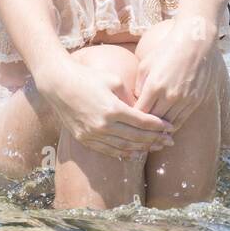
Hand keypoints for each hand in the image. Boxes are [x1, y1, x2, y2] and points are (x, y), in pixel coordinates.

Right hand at [36, 59, 173, 160]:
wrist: (59, 84)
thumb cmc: (88, 77)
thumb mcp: (113, 80)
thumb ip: (130, 97)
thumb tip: (144, 110)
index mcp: (113, 109)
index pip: (142, 122)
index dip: (158, 126)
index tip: (170, 127)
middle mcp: (103, 125)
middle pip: (136, 137)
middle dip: (155, 139)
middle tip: (169, 141)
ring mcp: (92, 134)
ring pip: (124, 147)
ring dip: (142, 148)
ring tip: (156, 147)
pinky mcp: (84, 139)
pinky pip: (108, 150)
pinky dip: (123, 153)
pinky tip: (135, 153)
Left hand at [132, 17, 218, 132]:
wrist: (196, 41)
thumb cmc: (167, 50)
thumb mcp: (146, 64)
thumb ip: (139, 86)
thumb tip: (137, 102)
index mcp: (154, 86)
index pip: (139, 113)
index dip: (132, 119)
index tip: (127, 122)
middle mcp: (170, 95)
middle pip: (153, 122)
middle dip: (144, 128)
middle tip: (136, 132)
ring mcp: (185, 99)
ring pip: (168, 125)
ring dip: (159, 129)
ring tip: (150, 133)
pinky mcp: (196, 100)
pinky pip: (181, 119)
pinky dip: (172, 124)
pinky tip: (165, 126)